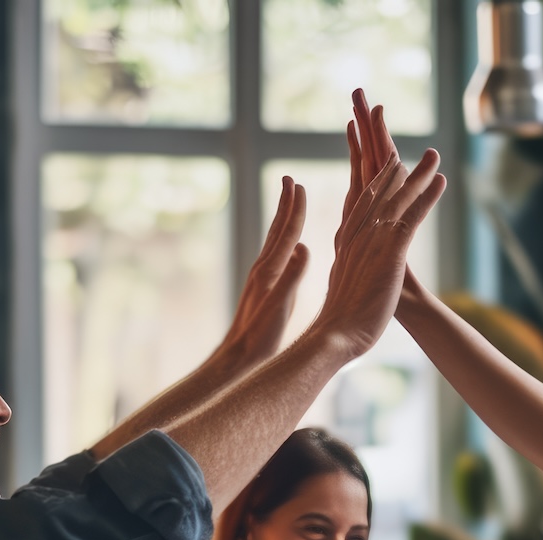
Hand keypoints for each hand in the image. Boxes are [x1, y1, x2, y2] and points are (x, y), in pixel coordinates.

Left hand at [214, 177, 310, 371]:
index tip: (300, 184)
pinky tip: (290, 246)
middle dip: (286, 204)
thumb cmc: (260, 338)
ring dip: (283, 219)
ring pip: (275, 241)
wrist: (237, 358)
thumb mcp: (279, 308)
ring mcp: (261, 278)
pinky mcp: (263, 288)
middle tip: (290, 179)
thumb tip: (304, 248)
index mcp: (270, 272)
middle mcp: (263, 270)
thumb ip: (292, 278)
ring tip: (289, 203)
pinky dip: (284, 242)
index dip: (295, 209)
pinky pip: (276, 256)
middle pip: (278, 230)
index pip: (287, 233)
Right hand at [306, 110, 444, 359]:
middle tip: (402, 142)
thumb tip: (352, 283)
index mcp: (346, 241)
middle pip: (378, 191)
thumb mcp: (346, 289)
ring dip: (418, 174)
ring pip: (399, 198)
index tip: (385, 163)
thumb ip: (350, 276)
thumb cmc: (341, 321)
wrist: (336, 334)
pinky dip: (426, 196)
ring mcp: (373, 239)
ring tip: (433, 155)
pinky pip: (412, 215)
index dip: (375, 180)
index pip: (362, 203)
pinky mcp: (390, 250)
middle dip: (392, 166)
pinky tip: (441, 181)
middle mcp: (357, 233)